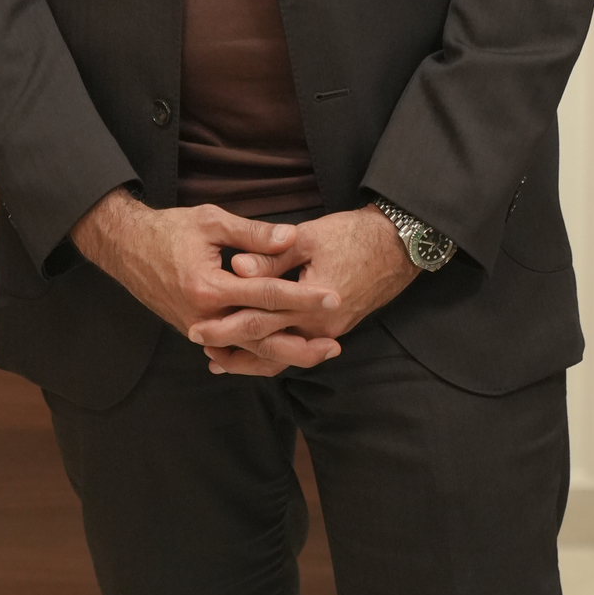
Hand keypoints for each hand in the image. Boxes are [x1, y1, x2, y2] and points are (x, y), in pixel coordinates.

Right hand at [71, 189, 342, 369]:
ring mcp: (198, 329)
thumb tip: (292, 237)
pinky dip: (257, 357)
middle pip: (261, 338)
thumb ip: (253, 233)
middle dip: (301, 342)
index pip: (266, 296)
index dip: (302, 297)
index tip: (333, 297)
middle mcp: (204, 316)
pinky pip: (232, 351)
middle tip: (335, 342)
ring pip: (248, 351)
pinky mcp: (195, 331)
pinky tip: (280, 358)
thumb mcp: (210, 221)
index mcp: (209, 287)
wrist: (126, 247)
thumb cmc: (168, 229)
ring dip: (285, 355)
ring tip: (317, 353)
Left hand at [190, 204, 417, 375]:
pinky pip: (296, 349)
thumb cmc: (352, 236)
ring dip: (249, 358)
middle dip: (230, 345)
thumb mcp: (308, 238)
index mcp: (311, 305)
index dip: (226, 322)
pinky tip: (252, 352)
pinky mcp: (330, 329)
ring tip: (216, 358)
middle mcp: (320, 328)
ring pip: (282, 356)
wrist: (397, 247)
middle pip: (267, 344)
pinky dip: (272, 353)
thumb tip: (236, 268)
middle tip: (197, 339)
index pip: (259, 319)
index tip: (196, 323)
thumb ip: (270, 256)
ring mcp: (327, 333)